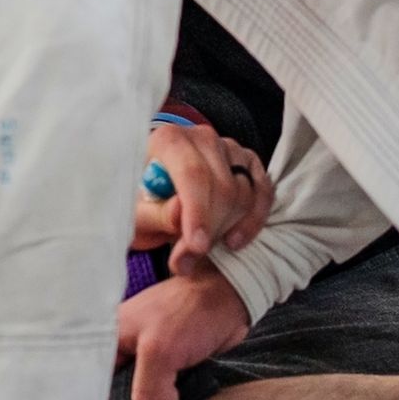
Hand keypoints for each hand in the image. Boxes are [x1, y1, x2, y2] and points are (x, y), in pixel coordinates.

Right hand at [117, 263, 250, 399]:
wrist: (229, 296)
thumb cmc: (190, 312)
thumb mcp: (159, 352)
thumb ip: (148, 389)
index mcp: (108, 336)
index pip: (92, 377)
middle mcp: (122, 343)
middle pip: (116, 386)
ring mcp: (145, 351)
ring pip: (141, 387)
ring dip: (154, 399)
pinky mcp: (168, 358)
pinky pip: (161, 384)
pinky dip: (169, 393)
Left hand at [132, 120, 271, 273]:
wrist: (155, 195)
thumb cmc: (142, 204)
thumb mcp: (135, 215)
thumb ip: (155, 214)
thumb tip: (179, 213)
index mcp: (168, 140)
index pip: (192, 173)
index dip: (197, 212)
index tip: (196, 246)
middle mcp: (202, 138)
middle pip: (222, 187)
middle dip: (210, 230)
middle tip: (186, 261)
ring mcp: (229, 148)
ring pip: (243, 194)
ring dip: (225, 229)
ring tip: (197, 253)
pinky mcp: (248, 163)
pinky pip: (263, 193)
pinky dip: (253, 221)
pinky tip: (234, 241)